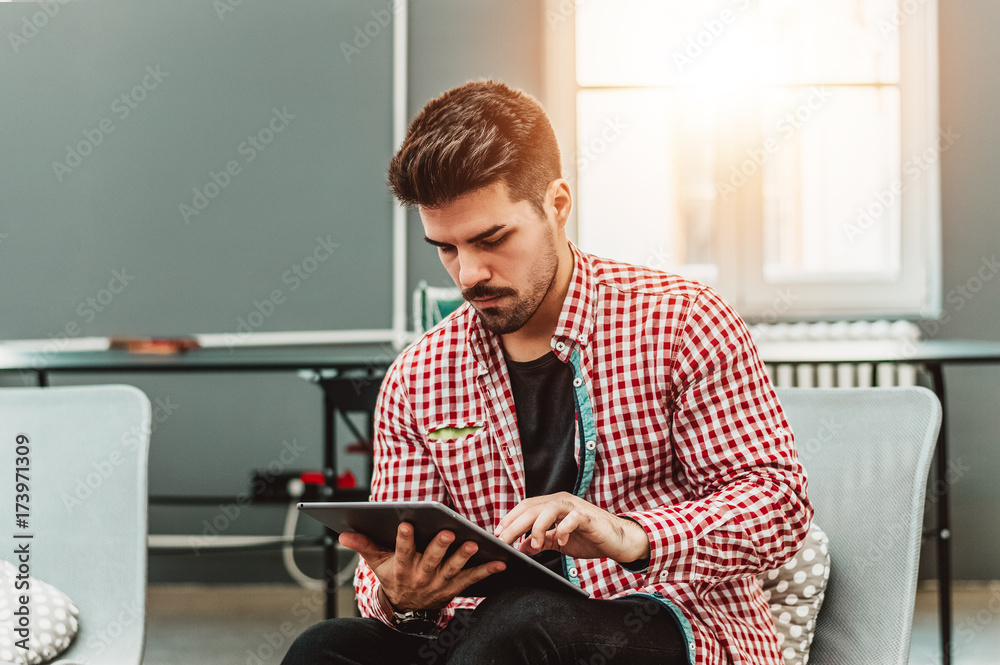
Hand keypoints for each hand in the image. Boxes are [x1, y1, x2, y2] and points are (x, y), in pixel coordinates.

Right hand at [339, 522, 505, 611]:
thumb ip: (363, 545)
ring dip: (464, 557)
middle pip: (430, 560)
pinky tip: (500, 561)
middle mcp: (420, 577)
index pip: (401, 552)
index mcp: (401, 568)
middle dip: (439, 546)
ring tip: (474, 544)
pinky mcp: (454, 588)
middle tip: (447, 532)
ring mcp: (439, 584)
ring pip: (453, 569)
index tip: (405, 523)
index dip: (403, 539)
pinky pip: (472, 580)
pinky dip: (486, 571)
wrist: (406, 609)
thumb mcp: (376, 563)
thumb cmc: (392, 576)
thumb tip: (343, 533)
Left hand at [493, 492, 649, 562]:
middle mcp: (562, 501)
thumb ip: (542, 541)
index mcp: (553, 505)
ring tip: (534, 544)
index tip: (497, 533)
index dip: (510, 518)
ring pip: (548, 509)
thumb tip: (521, 546)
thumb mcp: (560, 542)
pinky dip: (563, 530)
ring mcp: (575, 507)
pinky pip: (571, 519)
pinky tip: (561, 542)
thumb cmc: (590, 538)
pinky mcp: (588, 517)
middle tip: (503, 540)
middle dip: (515, 525)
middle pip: (532, 508)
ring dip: (537, 527)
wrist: (619, 540)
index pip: (526, 507)